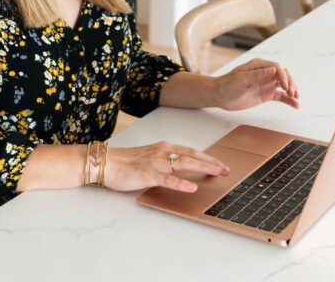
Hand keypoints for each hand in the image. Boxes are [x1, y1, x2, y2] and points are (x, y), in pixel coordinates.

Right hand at [104, 141, 228, 193]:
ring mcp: (156, 162)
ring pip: (184, 164)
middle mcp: (163, 151)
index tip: (220, 164)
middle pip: (192, 155)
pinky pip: (168, 179)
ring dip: (202, 167)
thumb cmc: (127, 162)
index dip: (207, 157)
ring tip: (216, 173)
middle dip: (211, 162)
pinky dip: (181, 183)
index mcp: (164, 147)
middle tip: (226, 169)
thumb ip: (165, 160)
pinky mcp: (148, 174)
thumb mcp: (150, 157)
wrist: (107, 162)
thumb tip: (182, 167)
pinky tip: (191, 187)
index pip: (191, 151)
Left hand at [213, 58, 299, 111]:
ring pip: (284, 85)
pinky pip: (280, 96)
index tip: (286, 87)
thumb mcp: (241, 79)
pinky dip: (288, 100)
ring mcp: (266, 84)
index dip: (283, 76)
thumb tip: (273, 69)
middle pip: (283, 75)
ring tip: (297, 98)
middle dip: (290, 82)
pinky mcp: (266, 94)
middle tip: (293, 93)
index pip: (276, 67)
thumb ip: (257, 75)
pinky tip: (295, 104)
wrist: (220, 96)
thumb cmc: (227, 84)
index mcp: (258, 65)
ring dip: (292, 90)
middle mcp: (264, 73)